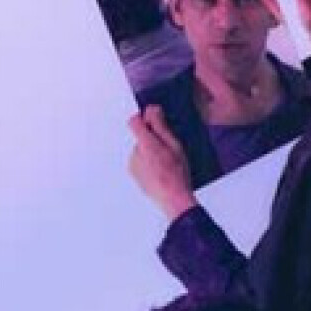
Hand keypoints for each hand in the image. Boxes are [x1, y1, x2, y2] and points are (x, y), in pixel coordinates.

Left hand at [128, 105, 196, 220]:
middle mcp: (135, 154)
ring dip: (151, 154)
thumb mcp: (175, 146)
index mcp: (145, 144)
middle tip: (169, 151)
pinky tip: (162, 173)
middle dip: (153, 140)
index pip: (134, 121)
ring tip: (167, 165)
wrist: (173, 200)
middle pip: (140, 138)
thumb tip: (151, 110)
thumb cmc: (177, 175)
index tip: (154, 123)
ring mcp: (133, 166)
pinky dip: (149, 165)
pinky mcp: (135, 176)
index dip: (144, 119)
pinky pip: (141, 164)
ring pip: (141, 151)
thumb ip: (160, 126)